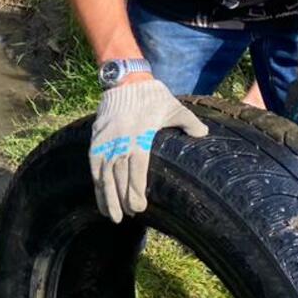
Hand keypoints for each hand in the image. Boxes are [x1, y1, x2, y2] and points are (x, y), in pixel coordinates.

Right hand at [88, 79, 207, 222]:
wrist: (125, 80)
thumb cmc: (152, 96)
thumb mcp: (174, 107)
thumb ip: (188, 122)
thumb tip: (203, 135)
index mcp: (140, 137)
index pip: (136, 169)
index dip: (135, 190)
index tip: (139, 208)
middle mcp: (120, 141)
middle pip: (119, 176)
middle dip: (122, 199)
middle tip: (128, 216)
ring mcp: (106, 140)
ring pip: (104, 174)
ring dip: (107, 196)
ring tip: (112, 216)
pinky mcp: (96, 138)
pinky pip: (94, 165)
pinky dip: (96, 182)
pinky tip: (100, 195)